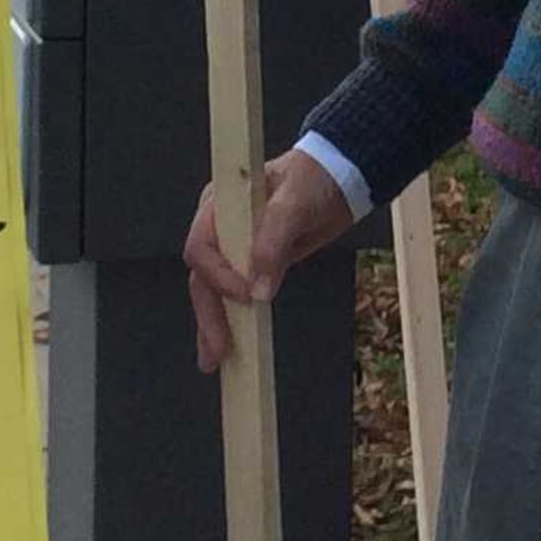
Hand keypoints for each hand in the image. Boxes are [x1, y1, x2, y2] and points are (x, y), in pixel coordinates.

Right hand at [180, 149, 354, 373]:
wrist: (337, 180)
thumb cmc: (313, 179)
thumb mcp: (295, 203)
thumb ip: (273, 242)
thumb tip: (258, 290)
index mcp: (219, 204)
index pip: (202, 245)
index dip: (218, 275)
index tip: (245, 297)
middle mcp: (219, 228)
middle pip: (202, 276)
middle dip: (209, 313)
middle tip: (220, 350)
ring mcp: (233, 248)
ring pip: (212, 291)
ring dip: (213, 325)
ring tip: (215, 361)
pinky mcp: (250, 266)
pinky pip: (233, 296)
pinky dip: (229, 321)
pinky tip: (227, 348)